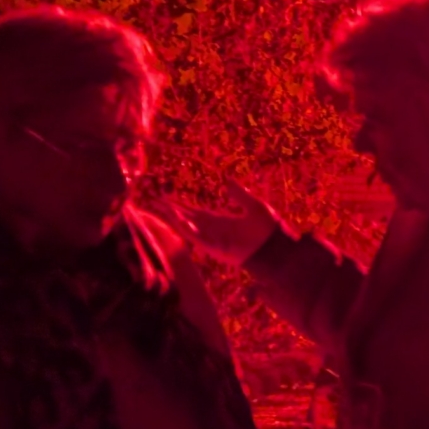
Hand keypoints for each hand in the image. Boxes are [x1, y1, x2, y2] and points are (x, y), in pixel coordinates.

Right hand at [159, 180, 287, 266]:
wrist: (277, 247)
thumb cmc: (268, 229)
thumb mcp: (253, 206)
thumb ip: (239, 194)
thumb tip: (226, 180)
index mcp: (219, 220)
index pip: (193, 211)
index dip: (178, 205)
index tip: (163, 197)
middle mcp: (212, 230)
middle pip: (185, 218)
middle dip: (169, 211)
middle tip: (151, 201)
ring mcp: (213, 239)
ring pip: (187, 228)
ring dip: (173, 218)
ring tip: (159, 208)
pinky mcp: (217, 248)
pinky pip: (198, 239)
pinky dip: (188, 230)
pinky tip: (178, 220)